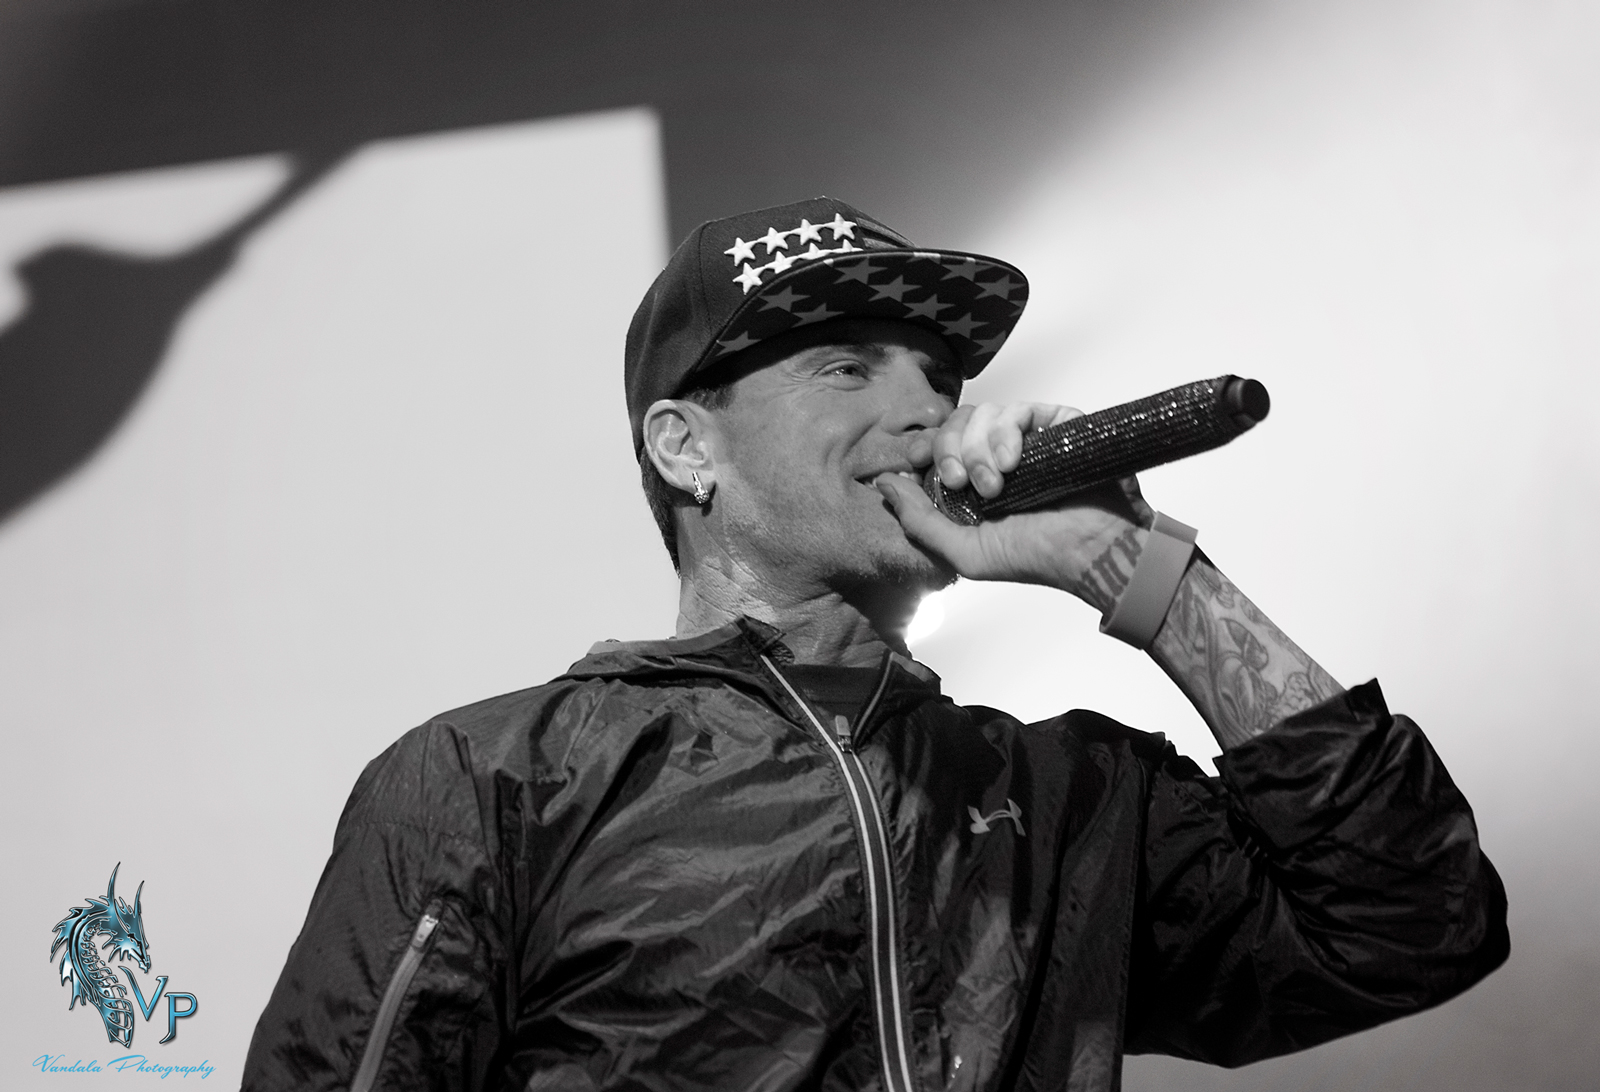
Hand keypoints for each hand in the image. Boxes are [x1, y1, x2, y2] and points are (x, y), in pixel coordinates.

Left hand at [875, 402, 1153, 600]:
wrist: (1089, 553)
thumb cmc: (1032, 557)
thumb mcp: (962, 550)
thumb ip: (919, 519)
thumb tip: (882, 483)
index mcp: (972, 479)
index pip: (938, 442)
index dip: (928, 447)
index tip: (926, 465)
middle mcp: (997, 453)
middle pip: (957, 422)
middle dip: (952, 450)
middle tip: (965, 485)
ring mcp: (1028, 437)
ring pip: (986, 412)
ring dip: (981, 447)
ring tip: (997, 483)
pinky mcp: (1056, 424)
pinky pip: (1022, 408)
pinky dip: (1009, 431)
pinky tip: (1014, 461)